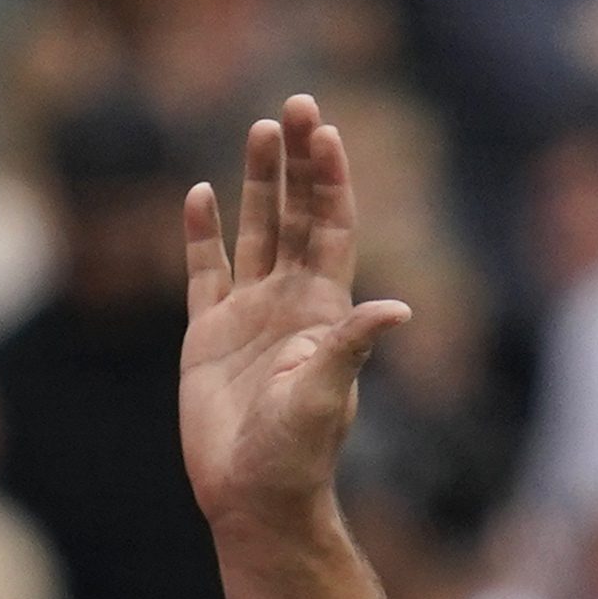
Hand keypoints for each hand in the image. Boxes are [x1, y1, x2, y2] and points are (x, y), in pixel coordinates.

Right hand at [178, 95, 411, 533]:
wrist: (252, 495)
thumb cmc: (297, 452)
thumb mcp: (327, 394)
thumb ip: (352, 345)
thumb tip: (398, 310)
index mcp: (324, 309)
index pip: (331, 227)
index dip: (330, 180)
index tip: (327, 132)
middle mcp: (291, 302)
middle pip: (295, 214)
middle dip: (298, 161)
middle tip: (297, 103)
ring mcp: (249, 314)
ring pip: (255, 231)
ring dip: (256, 182)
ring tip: (261, 129)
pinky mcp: (208, 334)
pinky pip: (206, 271)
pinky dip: (201, 233)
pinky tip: (199, 194)